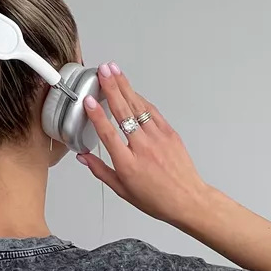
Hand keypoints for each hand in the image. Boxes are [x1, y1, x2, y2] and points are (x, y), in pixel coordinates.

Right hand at [76, 63, 211, 227]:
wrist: (187, 199)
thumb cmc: (156, 199)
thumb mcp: (122, 190)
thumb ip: (101, 171)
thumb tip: (83, 157)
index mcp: (127, 164)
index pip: (108, 133)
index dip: (96, 115)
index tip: (88, 101)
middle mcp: (142, 148)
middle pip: (123, 112)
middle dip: (111, 88)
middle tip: (103, 71)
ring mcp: (158, 138)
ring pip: (137, 106)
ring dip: (125, 87)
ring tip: (114, 71)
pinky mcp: (169, 133)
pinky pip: (152, 112)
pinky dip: (140, 99)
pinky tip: (132, 90)